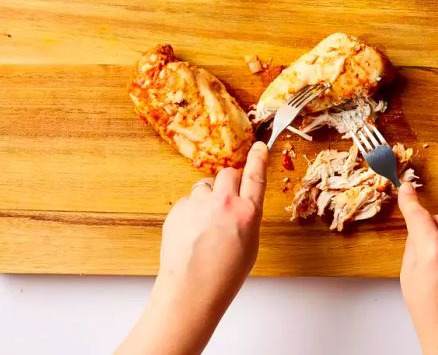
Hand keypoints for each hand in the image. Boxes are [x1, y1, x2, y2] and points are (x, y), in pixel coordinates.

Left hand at [116, 141, 268, 354]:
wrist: (190, 291)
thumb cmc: (224, 276)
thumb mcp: (250, 245)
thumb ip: (247, 217)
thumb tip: (241, 204)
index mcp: (247, 213)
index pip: (255, 175)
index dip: (258, 157)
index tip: (259, 146)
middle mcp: (223, 203)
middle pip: (229, 173)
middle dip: (230, 182)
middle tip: (227, 201)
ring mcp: (198, 204)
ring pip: (206, 186)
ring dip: (209, 198)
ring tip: (206, 225)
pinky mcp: (178, 209)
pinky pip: (189, 200)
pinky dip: (192, 211)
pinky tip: (192, 231)